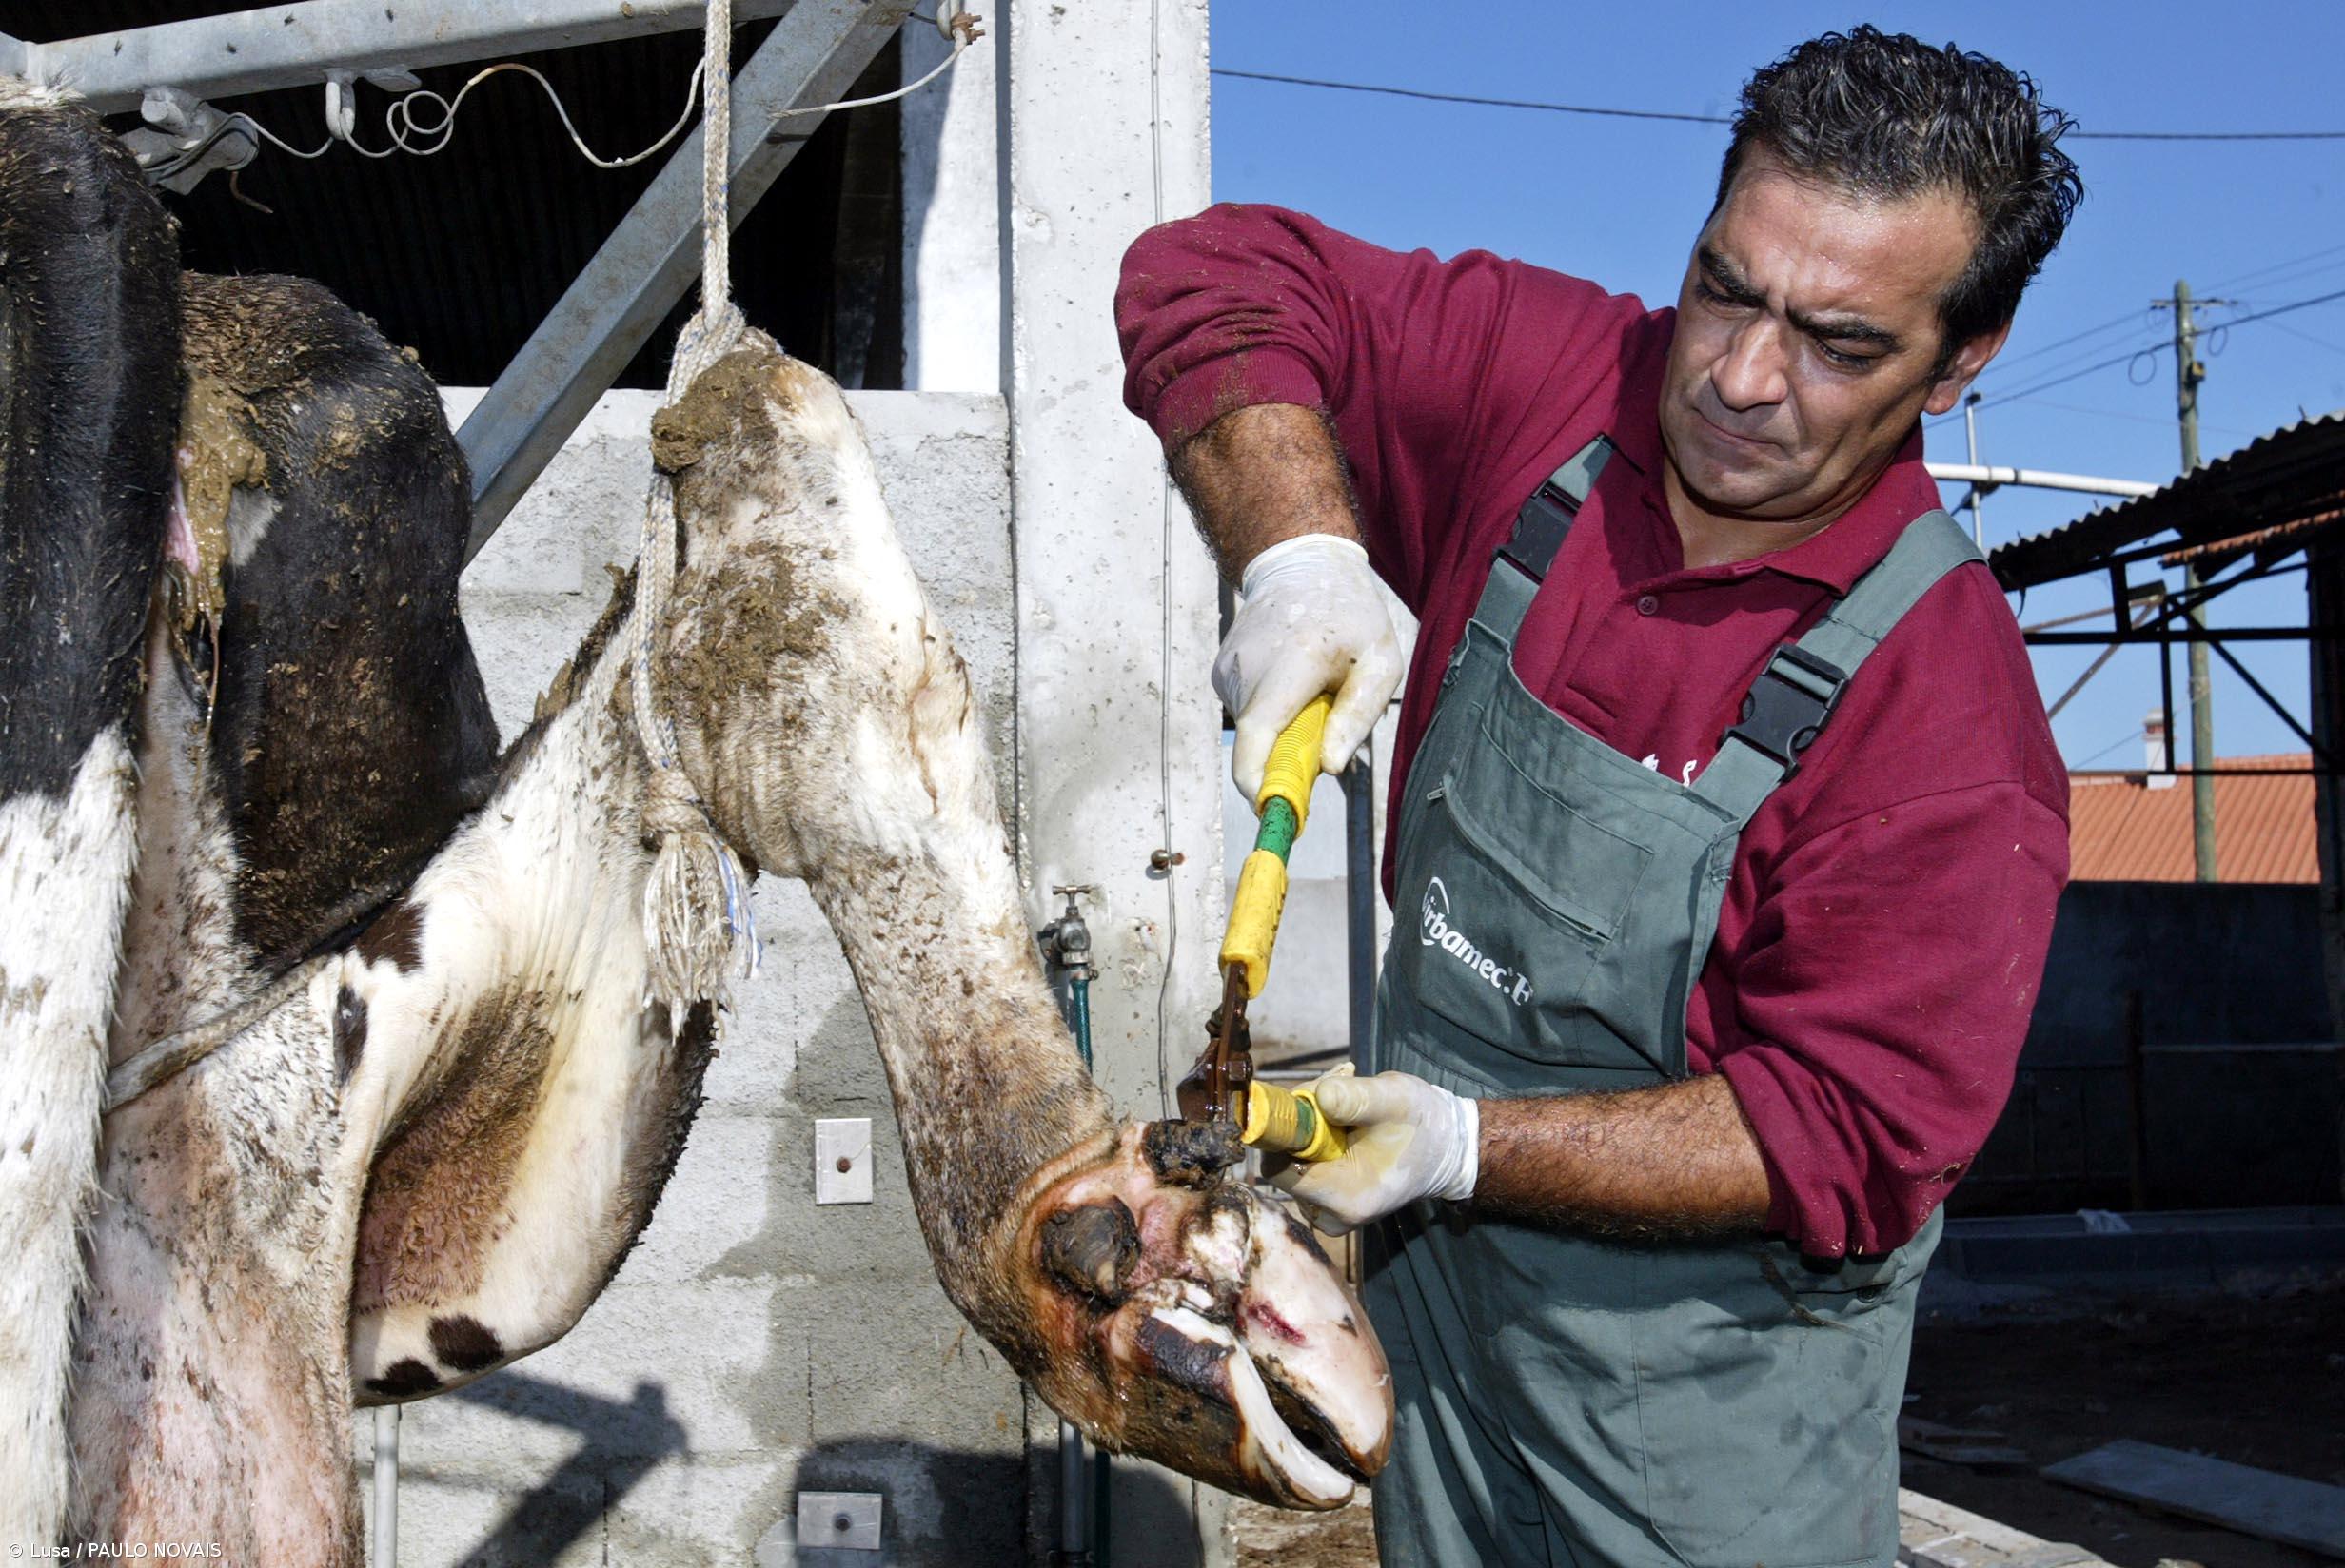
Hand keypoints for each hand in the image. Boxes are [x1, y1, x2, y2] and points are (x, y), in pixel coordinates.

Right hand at [1213, 535, 1403, 799]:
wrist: (1301, 563)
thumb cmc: (1351, 614)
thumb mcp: (1381, 660)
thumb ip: (1359, 714)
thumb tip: (1330, 768)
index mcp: (1292, 664)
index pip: (1258, 737)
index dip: (1260, 783)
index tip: (1276, 811)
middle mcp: (1248, 669)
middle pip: (1262, 743)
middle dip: (1292, 754)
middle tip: (1327, 724)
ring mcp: (1227, 670)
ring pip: (1255, 731)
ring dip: (1285, 728)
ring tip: (1311, 688)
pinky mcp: (1220, 674)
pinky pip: (1248, 713)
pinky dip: (1272, 711)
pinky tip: (1291, 677)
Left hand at [1265, 1066, 1478, 1235]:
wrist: (1446, 1149)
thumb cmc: (1423, 1123)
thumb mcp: (1393, 1098)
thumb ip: (1354, 1098)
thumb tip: (1315, 1096)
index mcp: (1343, 1197)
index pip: (1277, 1167)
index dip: (1284, 1129)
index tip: (1311, 1100)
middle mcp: (1330, 1215)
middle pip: (1282, 1162)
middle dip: (1302, 1123)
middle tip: (1337, 1094)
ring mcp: (1328, 1213)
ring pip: (1291, 1163)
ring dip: (1309, 1129)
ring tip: (1348, 1108)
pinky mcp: (1329, 1203)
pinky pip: (1304, 1168)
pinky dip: (1316, 1142)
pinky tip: (1344, 1126)